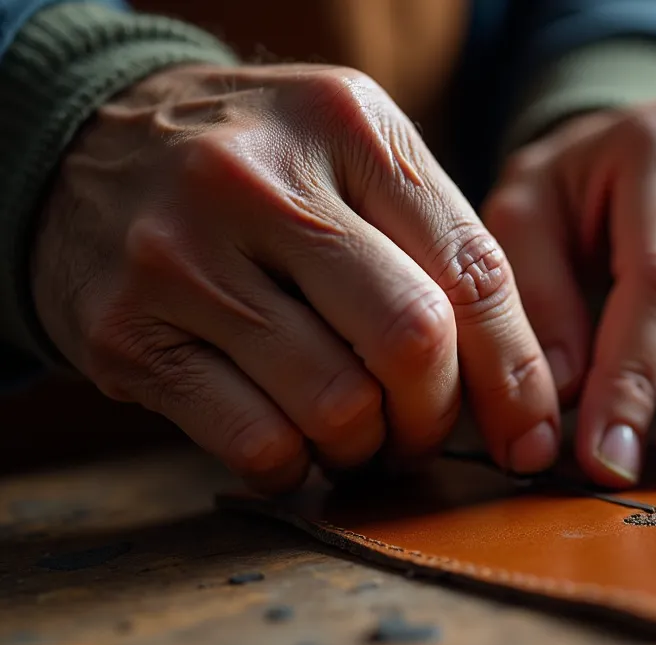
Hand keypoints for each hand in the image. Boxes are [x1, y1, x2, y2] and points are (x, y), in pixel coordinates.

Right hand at [32, 64, 559, 492]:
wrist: (84, 145)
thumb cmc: (258, 163)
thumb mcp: (350, 150)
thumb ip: (435, 237)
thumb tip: (521, 382)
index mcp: (347, 125)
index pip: (472, 268)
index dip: (515, 370)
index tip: (528, 430)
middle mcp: (262, 181)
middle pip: (412, 339)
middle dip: (438, 414)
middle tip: (425, 429)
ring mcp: (184, 258)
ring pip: (337, 404)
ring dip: (368, 445)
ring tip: (358, 431)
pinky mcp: (129, 334)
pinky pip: (256, 441)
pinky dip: (297, 464)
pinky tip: (295, 441)